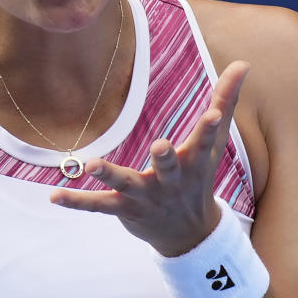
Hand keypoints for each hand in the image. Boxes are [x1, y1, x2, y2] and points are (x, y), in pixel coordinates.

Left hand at [50, 60, 250, 256]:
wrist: (189, 234)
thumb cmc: (200, 177)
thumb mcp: (214, 143)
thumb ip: (225, 100)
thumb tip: (243, 62)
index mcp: (194, 162)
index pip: (205, 142)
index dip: (210, 130)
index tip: (214, 116)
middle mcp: (170, 181)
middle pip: (168, 167)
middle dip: (165, 158)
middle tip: (159, 146)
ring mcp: (145, 196)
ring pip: (125, 184)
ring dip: (107, 174)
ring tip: (88, 165)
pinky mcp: (123, 209)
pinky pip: (98, 206)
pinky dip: (77, 202)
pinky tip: (54, 196)